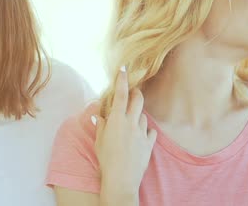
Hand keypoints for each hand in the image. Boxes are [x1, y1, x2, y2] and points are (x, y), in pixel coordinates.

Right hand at [93, 67, 156, 201]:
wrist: (121, 179)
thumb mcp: (99, 141)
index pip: (120, 94)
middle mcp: (131, 123)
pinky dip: (146, 131)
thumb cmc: (106, 160)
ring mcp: (141, 132)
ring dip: (138, 115)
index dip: (122, 80)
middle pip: (138, 100)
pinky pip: (150, 131)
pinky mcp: (149, 143)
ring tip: (131, 123)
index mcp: (117, 120)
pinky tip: (141, 136)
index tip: (124, 68)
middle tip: (133, 93)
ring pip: (143, 116)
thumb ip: (100, 126)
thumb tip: (98, 116)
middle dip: (136, 93)